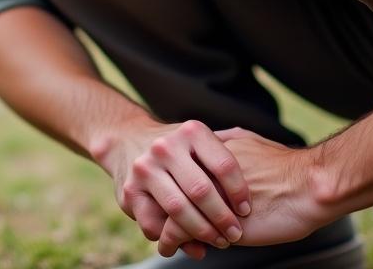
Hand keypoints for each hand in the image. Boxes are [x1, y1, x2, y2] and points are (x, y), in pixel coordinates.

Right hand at [94, 119, 251, 258]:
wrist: (127, 139)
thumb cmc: (179, 150)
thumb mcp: (200, 146)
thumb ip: (222, 169)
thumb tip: (242, 210)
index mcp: (190, 131)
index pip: (223, 165)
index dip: (239, 193)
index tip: (246, 211)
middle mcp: (165, 147)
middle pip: (200, 190)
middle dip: (222, 219)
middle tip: (234, 234)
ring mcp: (144, 168)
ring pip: (178, 210)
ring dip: (201, 232)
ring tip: (216, 241)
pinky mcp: (130, 190)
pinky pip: (154, 224)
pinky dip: (172, 239)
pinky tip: (184, 241)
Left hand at [158, 127, 336, 253]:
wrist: (309, 186)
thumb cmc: (286, 171)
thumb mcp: (249, 143)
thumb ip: (226, 145)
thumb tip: (216, 145)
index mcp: (206, 146)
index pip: (173, 169)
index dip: (168, 187)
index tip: (167, 202)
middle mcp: (198, 166)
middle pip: (165, 186)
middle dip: (162, 208)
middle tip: (161, 224)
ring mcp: (201, 191)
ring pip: (167, 208)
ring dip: (164, 227)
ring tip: (166, 241)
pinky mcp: (208, 216)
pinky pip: (176, 229)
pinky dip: (170, 240)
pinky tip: (171, 248)